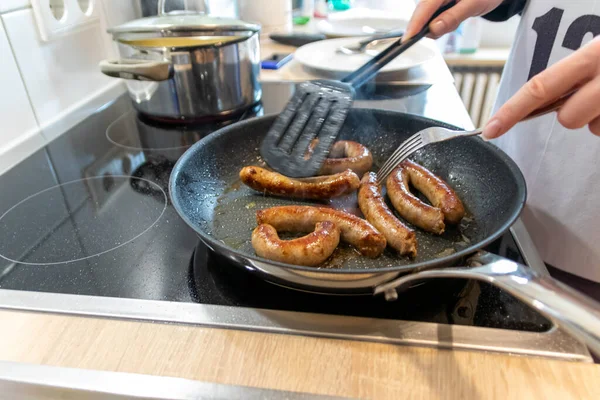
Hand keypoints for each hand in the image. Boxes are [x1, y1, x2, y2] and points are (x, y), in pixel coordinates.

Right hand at [403, 0, 503, 40]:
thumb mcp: (473, 5)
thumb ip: (453, 17)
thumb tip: (433, 29)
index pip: (424, 8)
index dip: (414, 25)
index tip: (408, 39)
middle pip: (421, 12)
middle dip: (423, 28)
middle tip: (428, 39)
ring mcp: (437, 0)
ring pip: (427, 17)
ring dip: (434, 27)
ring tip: (454, 22)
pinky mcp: (439, 5)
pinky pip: (433, 17)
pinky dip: (439, 24)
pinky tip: (451, 22)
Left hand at [483, 38, 599, 138]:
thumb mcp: (595, 54)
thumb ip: (568, 75)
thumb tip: (534, 104)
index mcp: (591, 54)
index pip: (540, 87)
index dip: (512, 111)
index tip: (491, 129)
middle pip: (567, 118)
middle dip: (569, 115)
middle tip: (585, 97)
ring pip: (590, 128)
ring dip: (593, 118)